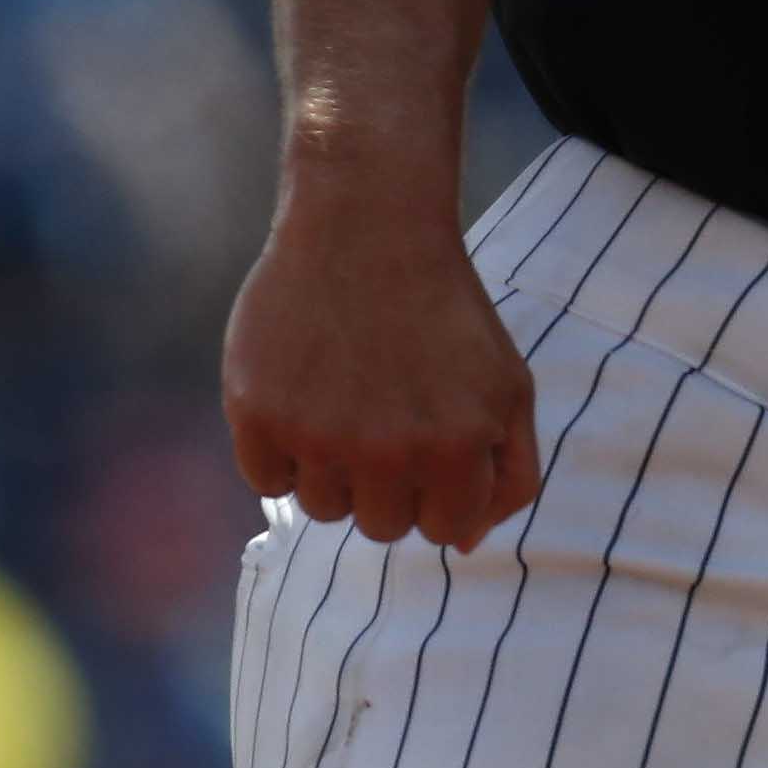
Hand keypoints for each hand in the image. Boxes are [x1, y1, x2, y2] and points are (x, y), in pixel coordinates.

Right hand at [219, 185, 542, 547]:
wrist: (368, 224)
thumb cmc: (445, 311)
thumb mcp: (509, 387)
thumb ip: (509, 474)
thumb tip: (464, 543)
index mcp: (456, 449)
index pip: (443, 530)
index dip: (437, 487)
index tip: (429, 440)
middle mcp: (386, 452)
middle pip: (380, 526)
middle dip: (387, 481)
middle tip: (383, 414)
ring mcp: (317, 435)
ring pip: (321, 508)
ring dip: (333, 467)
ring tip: (343, 397)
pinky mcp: (258, 412)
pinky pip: (266, 479)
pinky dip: (280, 449)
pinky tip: (301, 391)